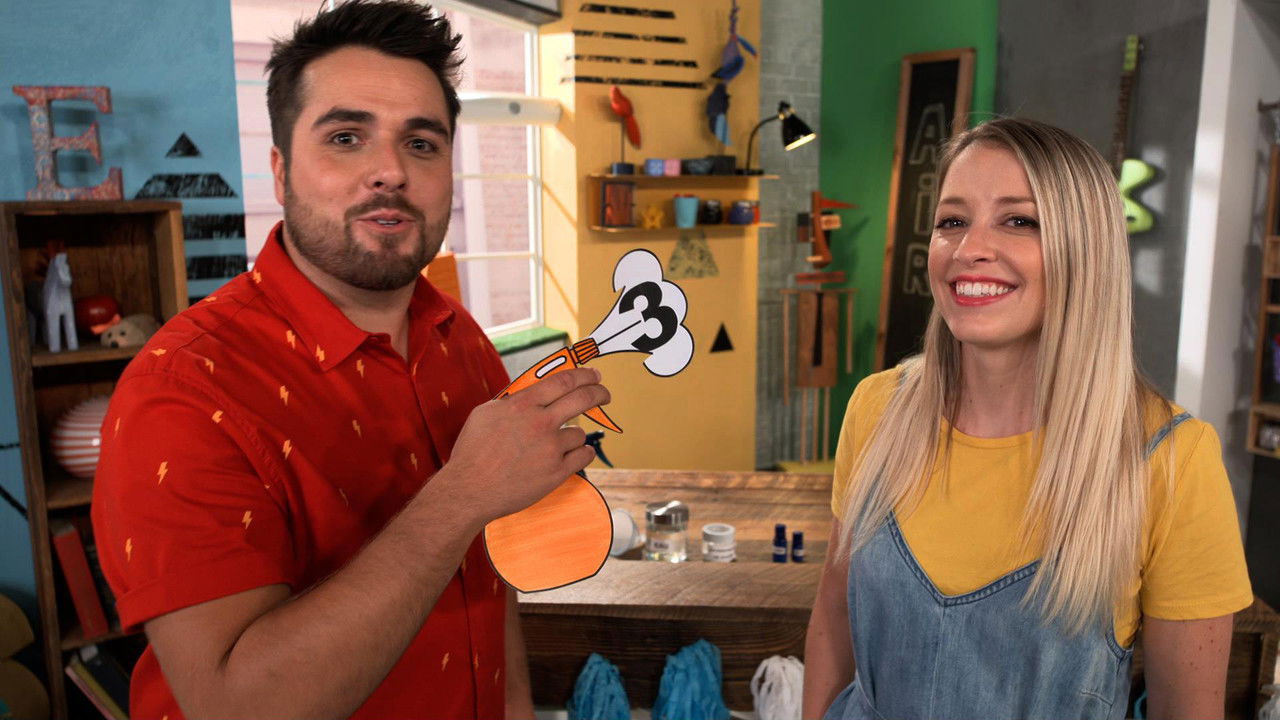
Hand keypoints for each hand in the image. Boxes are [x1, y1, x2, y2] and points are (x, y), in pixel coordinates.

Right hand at [436, 367, 610, 523]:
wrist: (470, 490)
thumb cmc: (473, 452)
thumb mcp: (486, 413)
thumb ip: (512, 401)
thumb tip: (532, 393)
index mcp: (522, 405)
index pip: (563, 381)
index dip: (583, 375)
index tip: (594, 375)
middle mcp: (540, 422)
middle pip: (583, 399)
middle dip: (599, 393)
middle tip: (604, 394)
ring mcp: (551, 448)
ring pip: (581, 433)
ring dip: (576, 435)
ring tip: (561, 442)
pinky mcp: (557, 472)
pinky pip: (584, 456)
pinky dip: (583, 453)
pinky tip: (576, 454)